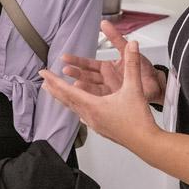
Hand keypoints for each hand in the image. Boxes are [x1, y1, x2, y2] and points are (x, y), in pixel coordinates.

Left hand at [42, 40, 160, 150]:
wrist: (146, 143)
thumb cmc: (138, 119)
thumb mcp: (134, 88)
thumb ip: (132, 64)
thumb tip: (133, 44)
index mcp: (93, 105)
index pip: (68, 90)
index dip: (54, 80)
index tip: (43, 73)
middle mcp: (89, 115)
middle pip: (66, 99)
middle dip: (54, 88)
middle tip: (43, 80)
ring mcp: (94, 124)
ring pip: (73, 108)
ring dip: (64, 98)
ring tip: (56, 92)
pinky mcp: (101, 128)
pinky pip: (82, 115)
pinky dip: (76, 107)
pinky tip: (78, 110)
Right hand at [61, 20, 165, 102]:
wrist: (158, 85)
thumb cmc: (145, 69)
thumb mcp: (127, 51)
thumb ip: (115, 38)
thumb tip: (104, 23)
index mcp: (106, 68)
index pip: (88, 64)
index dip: (76, 61)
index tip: (65, 58)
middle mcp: (105, 80)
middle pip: (86, 77)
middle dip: (75, 74)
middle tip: (65, 71)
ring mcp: (109, 91)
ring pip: (91, 89)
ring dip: (82, 86)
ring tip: (74, 84)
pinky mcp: (114, 101)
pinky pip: (101, 100)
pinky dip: (92, 99)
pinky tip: (85, 98)